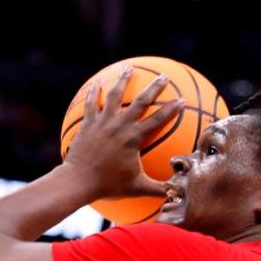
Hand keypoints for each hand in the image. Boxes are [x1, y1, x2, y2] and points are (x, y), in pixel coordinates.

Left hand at [63, 66, 182, 199]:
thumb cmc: (108, 185)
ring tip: (129, 68)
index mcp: (134, 138)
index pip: (158, 119)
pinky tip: (96, 82)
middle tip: (164, 76)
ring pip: (114, 95)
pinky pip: (92, 103)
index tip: (182, 99)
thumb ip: (158, 189)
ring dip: (123, 80)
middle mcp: (120, 125)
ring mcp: (103, 122)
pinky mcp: (88, 124)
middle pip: (141, 101)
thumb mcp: (137, 188)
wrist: (79, 181)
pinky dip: (94, 92)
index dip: (172, 109)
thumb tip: (177, 192)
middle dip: (154, 87)